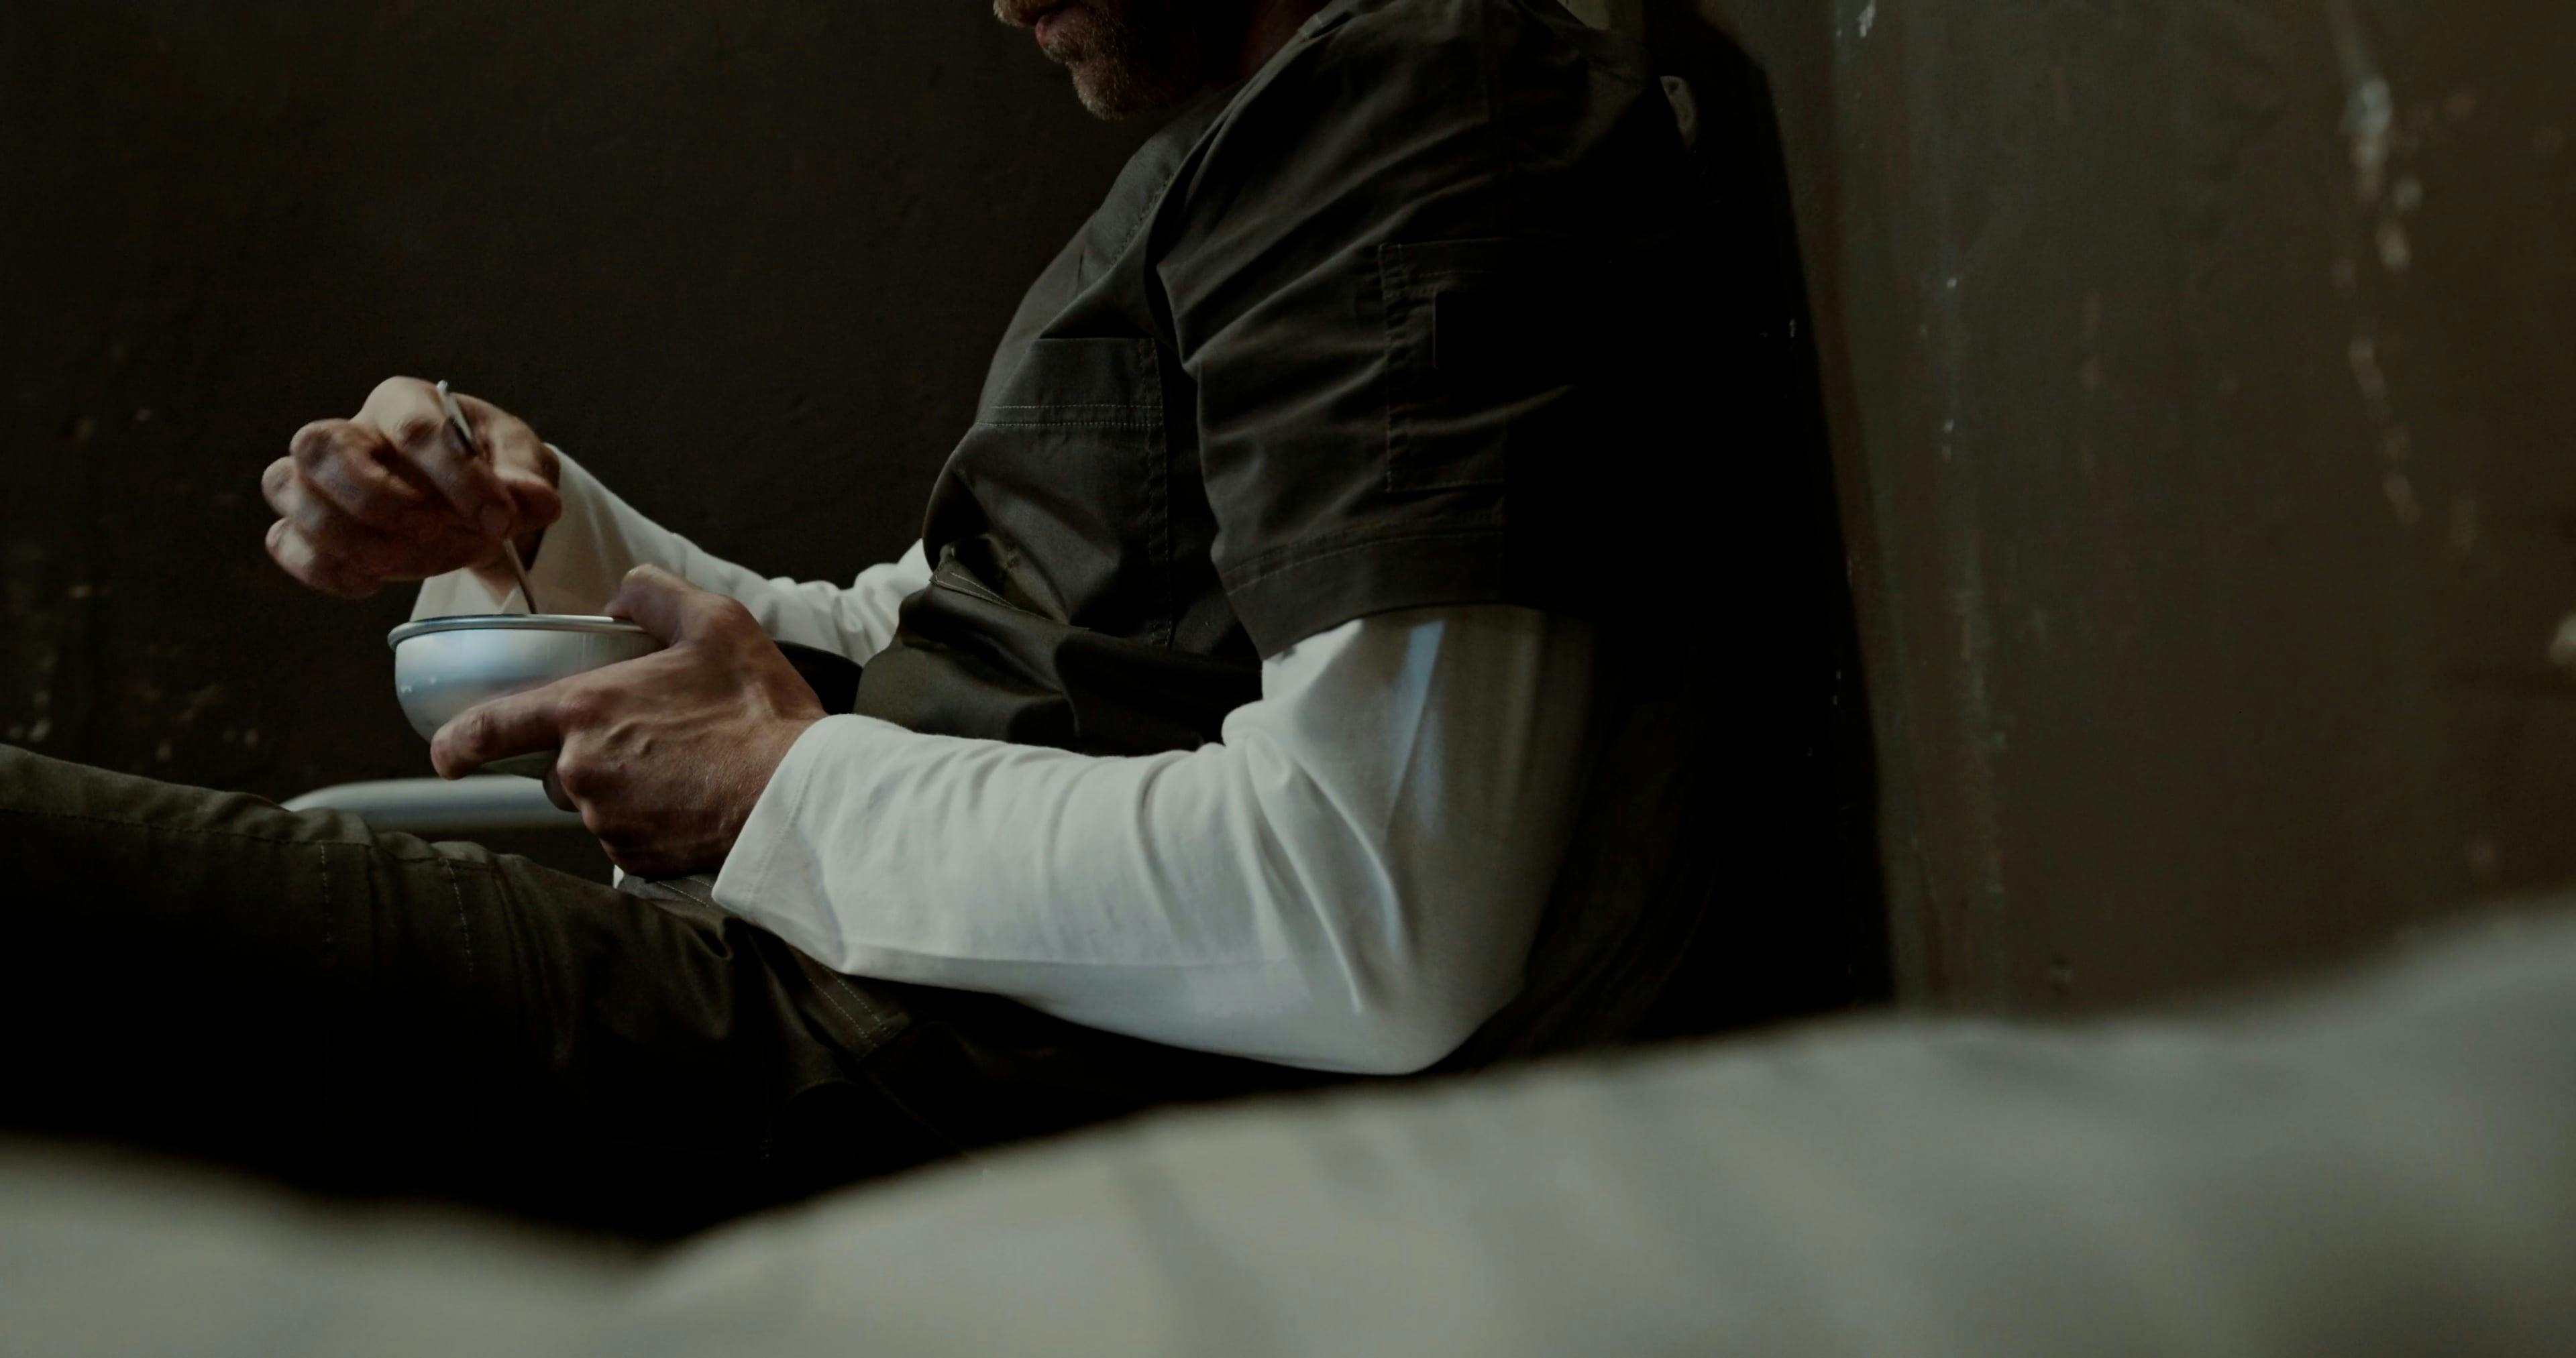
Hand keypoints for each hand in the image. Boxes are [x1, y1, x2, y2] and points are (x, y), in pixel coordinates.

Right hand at [263, 376, 562, 598]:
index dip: (457, 477)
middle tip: (432, 529)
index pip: (412, 426)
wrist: (473, 501)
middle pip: (317, 444)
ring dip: (344, 534)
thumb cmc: (492, 467)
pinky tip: (372, 583)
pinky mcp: (308, 524)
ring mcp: (321, 478)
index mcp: (406, 403)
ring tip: (399, 562)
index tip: (500, 519)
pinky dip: (323, 568)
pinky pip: (283, 540)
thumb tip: (535, 500)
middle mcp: (352, 431)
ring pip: (285, 486)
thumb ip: (526, 476)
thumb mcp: (521, 461)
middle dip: (375, 498)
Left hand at [429, 566, 826, 877]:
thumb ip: (654, 595)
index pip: (488, 728)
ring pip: (595, 799)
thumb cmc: (758, 710)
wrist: (798, 796)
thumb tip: (622, 597)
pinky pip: (626, 835)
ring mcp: (606, 821)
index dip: (456, 742)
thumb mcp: (715, 623)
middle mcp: (581, 771)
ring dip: (626, 784)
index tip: (447, 752)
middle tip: (658, 736)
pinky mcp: (635, 859)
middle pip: (558, 763)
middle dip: (594, 749)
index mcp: (585, 710)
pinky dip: (652, 819)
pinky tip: (696, 798)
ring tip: (690, 765)